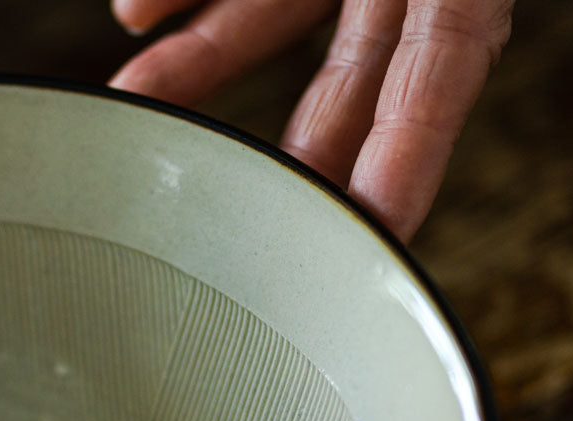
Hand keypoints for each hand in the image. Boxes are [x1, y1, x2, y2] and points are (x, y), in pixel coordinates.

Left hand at [109, 0, 512, 241]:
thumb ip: (440, 12)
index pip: (435, 84)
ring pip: (268, 20)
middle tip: (252, 244)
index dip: (405, 158)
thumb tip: (396, 111)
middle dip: (295, 162)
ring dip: (198, 67)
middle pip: (345, 88)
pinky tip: (133, 18)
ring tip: (134, 109)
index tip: (378, 230)